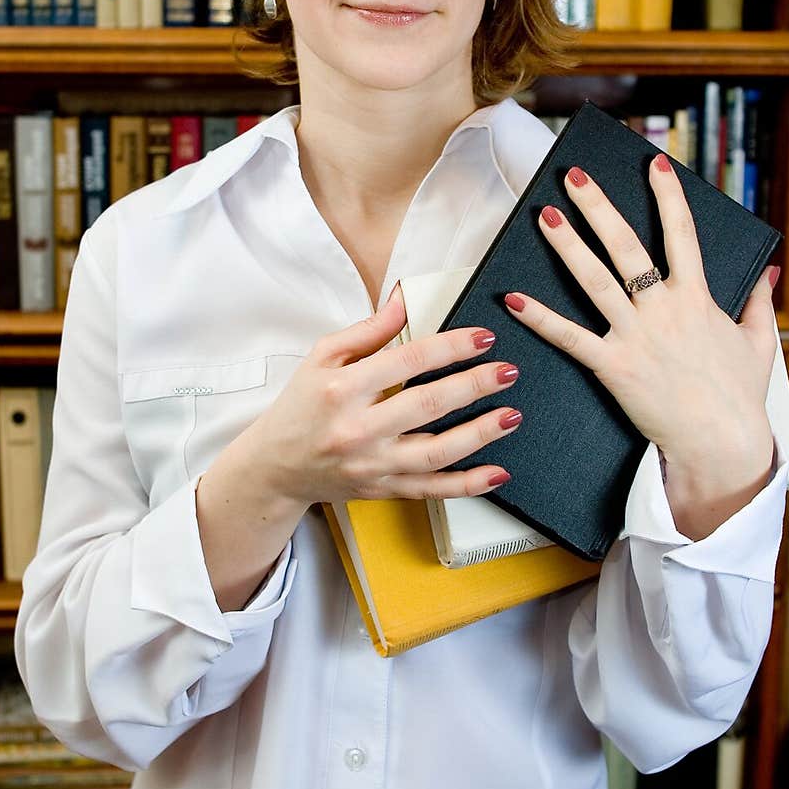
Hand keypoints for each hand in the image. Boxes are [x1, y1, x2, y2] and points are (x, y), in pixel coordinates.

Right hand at [247, 286, 523, 504]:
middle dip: (473, 385)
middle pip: (427, 405)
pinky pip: (431, 490)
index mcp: (341, 388)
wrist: (275, 466)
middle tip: (508, 370)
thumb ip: (368, 330)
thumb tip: (404, 299)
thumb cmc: (301, 405)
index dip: (449, 347)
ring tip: (512, 414)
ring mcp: (371, 464)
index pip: (406, 361)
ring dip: (480, 433)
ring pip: (436, 452)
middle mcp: (357, 429)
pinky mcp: (381, 489)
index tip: (482, 337)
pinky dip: (467, 484)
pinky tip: (498, 472)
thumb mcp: (322, 357)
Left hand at [502, 155, 778, 474]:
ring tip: (543, 215)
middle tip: (573, 177)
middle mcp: (663, 309)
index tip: (653, 164)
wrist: (722, 442)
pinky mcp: (614, 367)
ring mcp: (637, 336)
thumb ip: (761, 302)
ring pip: (594, 280)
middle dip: (597, 207)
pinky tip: (515, 299)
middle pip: (626, 246)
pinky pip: (571, 338)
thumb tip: (770, 271)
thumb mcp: (760, 342)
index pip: (681, 234)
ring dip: (567, 245)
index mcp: (697, 298)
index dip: (668, 196)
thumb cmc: (740, 396)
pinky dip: (541, 318)